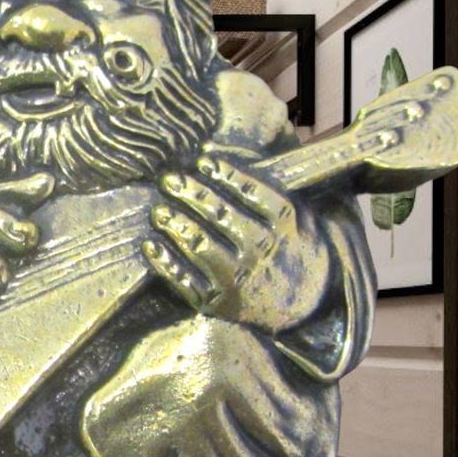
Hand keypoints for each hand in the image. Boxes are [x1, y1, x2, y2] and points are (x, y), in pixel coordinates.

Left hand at [143, 153, 329, 331]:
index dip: (227, 175)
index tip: (203, 161)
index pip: (254, 194)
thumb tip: (213, 152)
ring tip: (158, 211)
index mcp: (285, 226)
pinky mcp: (218, 302)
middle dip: (192, 195)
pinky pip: (187, 281)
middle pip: (222, 217)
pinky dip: (166, 262)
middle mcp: (262, 251)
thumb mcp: (297, 215)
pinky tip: (150, 244)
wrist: (306, 304)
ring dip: (176, 225)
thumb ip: (265, 186)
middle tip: (169, 180)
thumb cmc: (292, 248)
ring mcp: (239, 280)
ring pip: (202, 247)